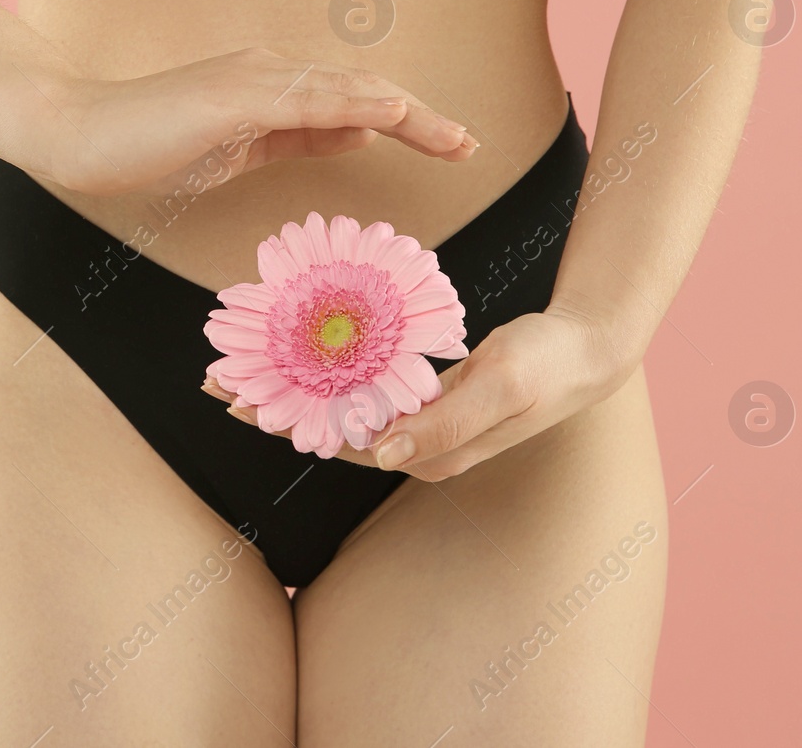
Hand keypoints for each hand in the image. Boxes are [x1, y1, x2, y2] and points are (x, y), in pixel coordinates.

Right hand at [40, 48, 476, 195]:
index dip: (405, 120)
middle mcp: (269, 73)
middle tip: (469, 145)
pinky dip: (353, 103)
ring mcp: (251, 81)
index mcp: (271, 88)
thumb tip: (359, 129)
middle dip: (421, 118)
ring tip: (452, 137)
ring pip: (344, 89)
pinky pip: (306, 98)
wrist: (80, 134)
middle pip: (360, 90)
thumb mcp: (239, 149)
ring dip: (405, 111)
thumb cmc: (149, 145)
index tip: (448, 143)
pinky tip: (391, 112)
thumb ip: (297, 137)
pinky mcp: (232, 97)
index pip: (351, 101)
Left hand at [202, 307, 633, 481]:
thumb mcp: (502, 387)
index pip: (334, 442)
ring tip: (242, 364)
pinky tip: (301, 349)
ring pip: (338, 406)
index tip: (231, 397)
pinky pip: (362, 386)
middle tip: (213, 377)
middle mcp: (415, 446)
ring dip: (291, 386)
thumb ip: (443, 422)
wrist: (587, 350)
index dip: (280, 421)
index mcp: (426, 452)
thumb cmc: (546, 365)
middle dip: (270, 404)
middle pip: (324, 428)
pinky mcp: (425, 398)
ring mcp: (419, 423)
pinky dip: (326, 369)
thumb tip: (378, 453)